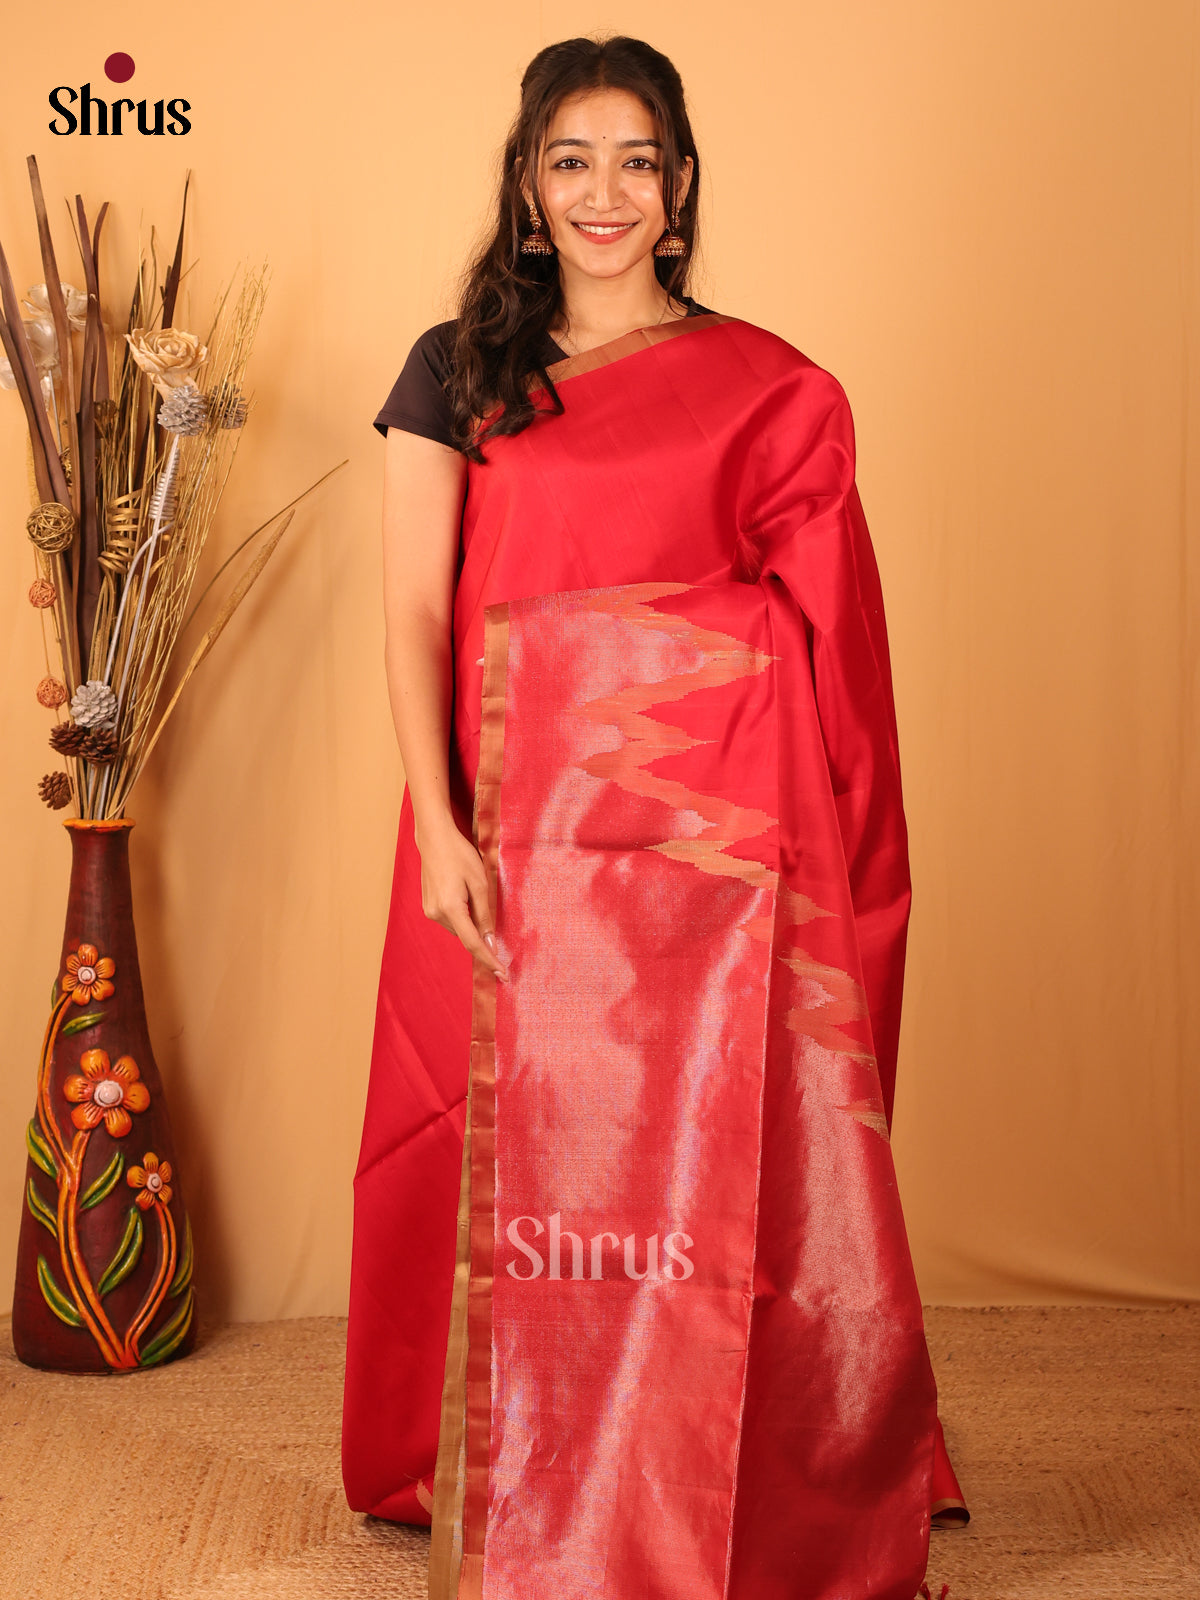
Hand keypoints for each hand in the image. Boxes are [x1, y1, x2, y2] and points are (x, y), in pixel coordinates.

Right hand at [415, 813, 508, 980]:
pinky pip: (451, 920)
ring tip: (472, 893)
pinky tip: (464, 895)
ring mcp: (429, 911)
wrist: (434, 838)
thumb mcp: (480, 883)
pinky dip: (462, 917)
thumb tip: (489, 942)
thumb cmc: (460, 856)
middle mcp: (436, 914)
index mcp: (451, 909)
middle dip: (482, 936)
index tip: (502, 975)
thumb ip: (484, 915)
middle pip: (466, 936)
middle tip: (495, 922)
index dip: (489, 961)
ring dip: (471, 923)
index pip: (473, 943)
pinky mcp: (428, 906)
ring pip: (459, 928)